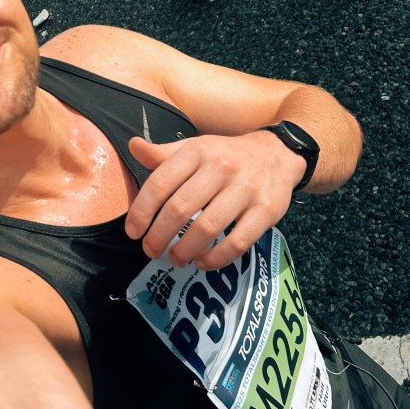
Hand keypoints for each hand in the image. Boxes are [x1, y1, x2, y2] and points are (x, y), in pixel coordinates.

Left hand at [123, 132, 300, 270]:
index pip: (160, 183)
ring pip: (207, 228)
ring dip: (185, 250)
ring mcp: (246, 189)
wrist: (277, 154)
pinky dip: (216, 258)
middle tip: (151, 251)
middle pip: (180, 209)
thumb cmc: (225, 155)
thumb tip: (133, 146)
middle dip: (159, 236)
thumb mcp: (194, 148)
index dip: (142, 211)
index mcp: (197, 151)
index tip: (133, 232)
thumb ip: (163, 154)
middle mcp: (221, 167)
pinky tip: (203, 262)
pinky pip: (237, 242)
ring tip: (175, 258)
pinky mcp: (267, 211)